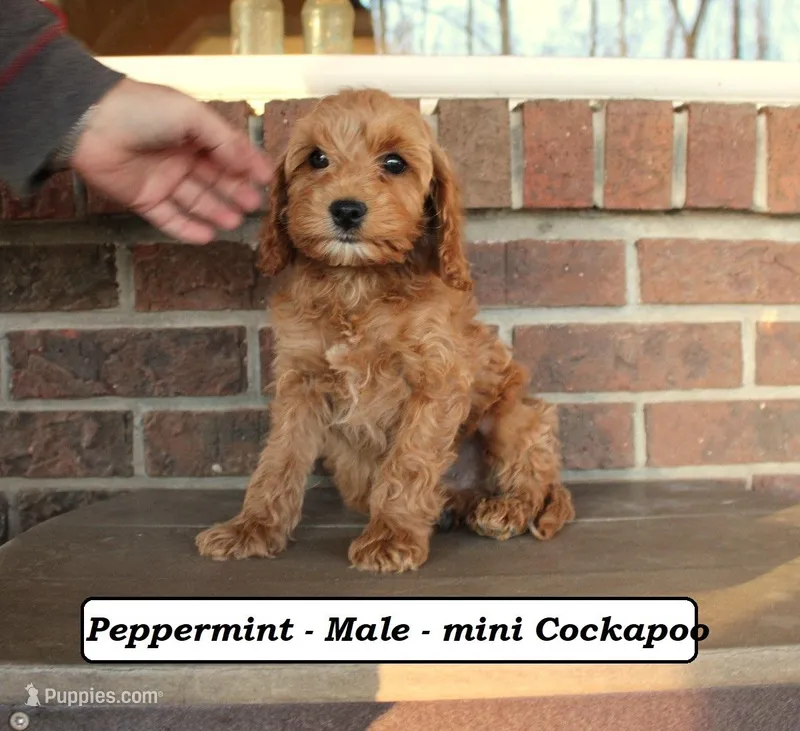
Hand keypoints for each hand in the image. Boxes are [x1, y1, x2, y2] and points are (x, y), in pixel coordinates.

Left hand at [71, 79, 272, 243]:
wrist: (89, 123)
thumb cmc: (142, 110)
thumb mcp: (191, 116)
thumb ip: (224, 141)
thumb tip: (252, 163)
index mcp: (192, 132)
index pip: (226, 152)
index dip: (247, 165)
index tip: (267, 180)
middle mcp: (180, 156)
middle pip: (214, 179)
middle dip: (236, 192)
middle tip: (255, 206)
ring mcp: (161, 179)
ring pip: (196, 200)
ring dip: (217, 211)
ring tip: (236, 222)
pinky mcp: (143, 199)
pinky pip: (170, 218)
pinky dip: (188, 228)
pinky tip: (208, 236)